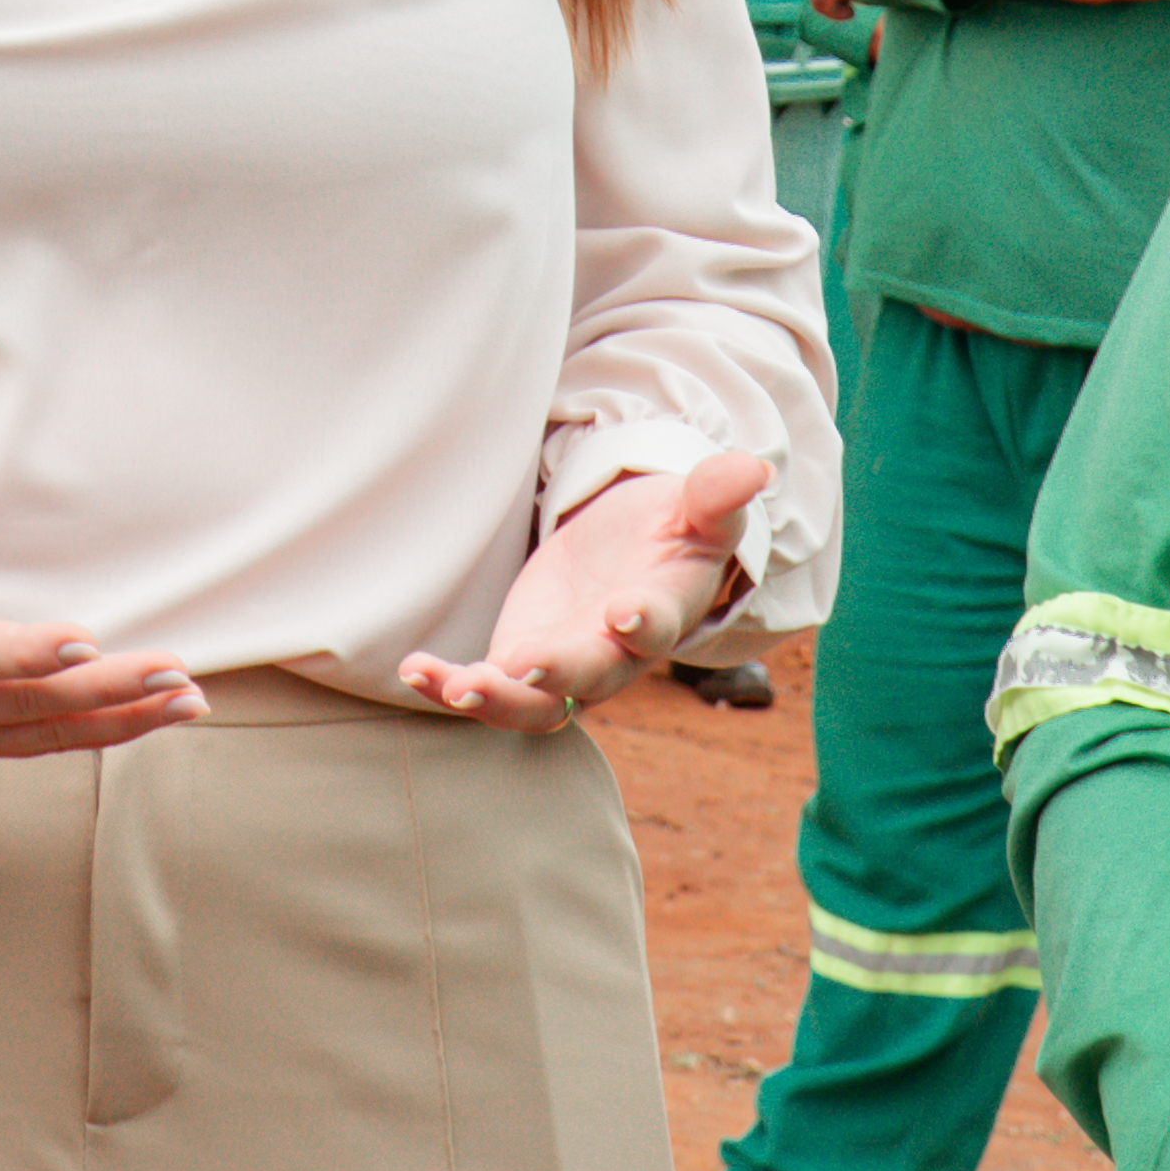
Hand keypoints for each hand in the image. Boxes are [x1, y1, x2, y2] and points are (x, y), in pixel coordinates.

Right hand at [0, 455, 208, 759]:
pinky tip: (151, 715)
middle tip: (174, 670)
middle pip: (26, 705)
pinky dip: (100, 733)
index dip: (26, 653)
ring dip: (120, 720)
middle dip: (106, 691)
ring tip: (187, 698)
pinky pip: (40, 742)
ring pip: (44, 734)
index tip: (85, 641)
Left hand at [402, 452, 770, 726]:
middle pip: (589, 676)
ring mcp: (564, 665)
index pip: (655, 626)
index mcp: (659, 613)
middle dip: (557, 672)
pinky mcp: (520, 662)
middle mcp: (613, 654)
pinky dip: (450, 685)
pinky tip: (415, 670)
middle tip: (525, 665)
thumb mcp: (698, 508)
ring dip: (493, 699)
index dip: (641, 622)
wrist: (635, 555)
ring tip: (451, 686)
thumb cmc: (673, 533)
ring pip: (533, 704)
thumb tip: (754, 466)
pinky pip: (486, 688)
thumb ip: (717, 494)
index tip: (625, 612)